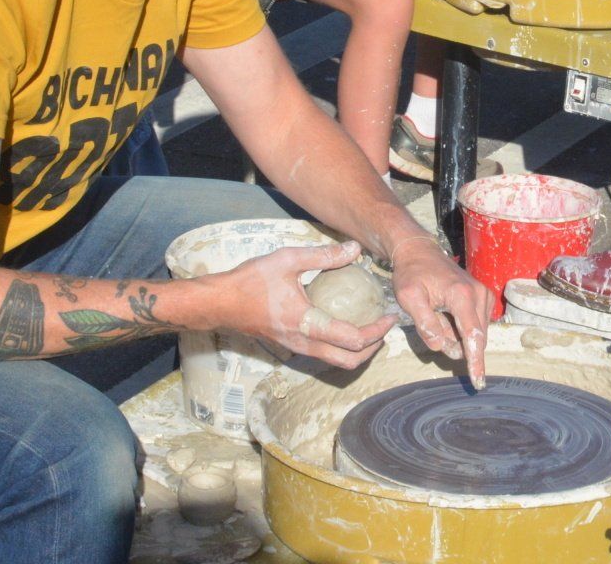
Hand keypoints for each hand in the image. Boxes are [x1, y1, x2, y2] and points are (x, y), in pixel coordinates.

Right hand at [220, 242, 392, 368]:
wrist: (220, 303)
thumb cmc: (251, 281)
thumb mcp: (288, 259)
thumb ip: (324, 256)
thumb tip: (355, 249)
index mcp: (307, 324)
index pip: (353, 339)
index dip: (378, 331)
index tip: (390, 315)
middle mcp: (304, 344)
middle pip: (349, 362)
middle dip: (374, 348)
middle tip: (386, 327)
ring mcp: (297, 349)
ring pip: (336, 362)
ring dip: (359, 351)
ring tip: (372, 327)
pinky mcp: (292, 346)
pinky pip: (324, 355)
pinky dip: (342, 347)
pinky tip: (347, 323)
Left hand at [389, 234, 494, 386]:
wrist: (419, 251)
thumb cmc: (412, 274)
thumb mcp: (409, 297)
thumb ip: (425, 323)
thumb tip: (441, 346)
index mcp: (461, 295)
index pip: (473, 335)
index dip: (476, 361)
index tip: (478, 382)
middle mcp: (479, 294)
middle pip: (476, 336)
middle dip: (460, 346)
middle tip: (435, 333)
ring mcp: (483, 294)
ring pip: (477, 331)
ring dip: (459, 336)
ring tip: (436, 318)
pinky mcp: (483, 296)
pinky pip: (476, 323)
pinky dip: (462, 329)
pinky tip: (445, 317)